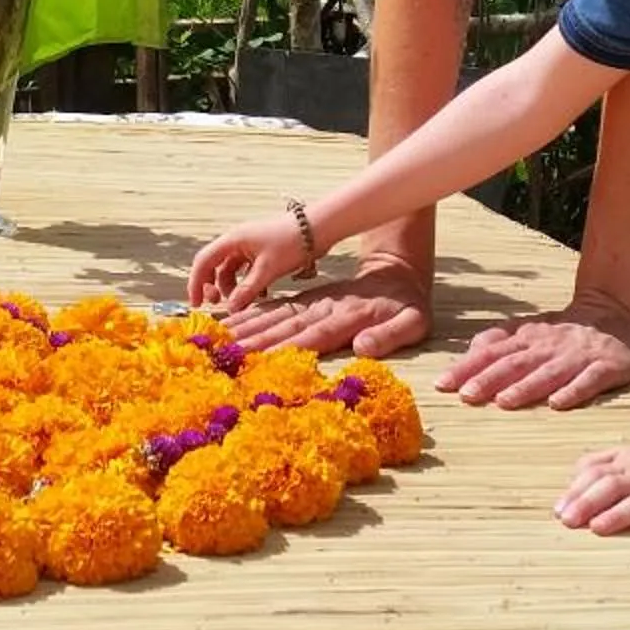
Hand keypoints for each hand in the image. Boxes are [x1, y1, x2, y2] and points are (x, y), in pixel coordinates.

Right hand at [187, 215, 312, 314]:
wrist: (318, 228)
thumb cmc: (291, 243)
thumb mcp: (267, 270)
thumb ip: (247, 291)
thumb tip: (230, 309)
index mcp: (232, 240)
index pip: (203, 261)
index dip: (196, 283)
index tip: (197, 304)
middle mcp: (237, 241)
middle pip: (215, 266)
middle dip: (214, 287)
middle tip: (219, 304)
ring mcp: (250, 246)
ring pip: (231, 270)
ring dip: (233, 288)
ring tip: (243, 303)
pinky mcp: (262, 251)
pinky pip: (247, 270)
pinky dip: (248, 283)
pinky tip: (259, 295)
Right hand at [218, 253, 432, 359]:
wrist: (399, 269)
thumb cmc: (408, 305)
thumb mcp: (414, 322)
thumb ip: (390, 335)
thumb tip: (361, 348)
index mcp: (347, 317)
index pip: (311, 337)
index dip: (283, 350)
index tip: (256, 360)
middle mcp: (323, 308)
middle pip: (283, 327)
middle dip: (251, 341)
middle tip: (221, 353)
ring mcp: (312, 302)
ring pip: (273, 316)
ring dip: (245, 327)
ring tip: (216, 338)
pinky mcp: (306, 299)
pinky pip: (275, 308)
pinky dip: (252, 315)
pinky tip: (230, 324)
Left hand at [437, 296, 629, 409]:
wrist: (617, 313)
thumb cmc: (563, 331)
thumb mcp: (528, 330)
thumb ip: (498, 340)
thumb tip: (467, 353)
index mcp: (527, 338)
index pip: (492, 352)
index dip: (467, 367)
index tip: (442, 384)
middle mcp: (549, 346)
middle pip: (516, 363)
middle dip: (490, 379)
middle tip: (465, 396)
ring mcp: (578, 356)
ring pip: (549, 373)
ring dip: (526, 387)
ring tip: (504, 402)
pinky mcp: (607, 367)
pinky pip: (590, 380)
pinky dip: (574, 391)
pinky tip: (559, 404)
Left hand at [554, 435, 629, 545]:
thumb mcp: (623, 457)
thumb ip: (595, 465)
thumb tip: (567, 484)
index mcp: (623, 463)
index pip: (595, 474)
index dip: (576, 492)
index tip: (558, 512)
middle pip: (612, 485)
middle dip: (588, 502)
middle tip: (568, 521)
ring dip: (619, 514)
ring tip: (598, 529)